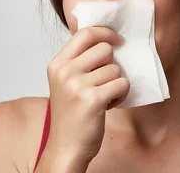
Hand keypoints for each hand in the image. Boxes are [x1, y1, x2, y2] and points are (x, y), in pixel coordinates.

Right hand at [38, 27, 128, 170]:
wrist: (66, 147)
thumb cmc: (71, 113)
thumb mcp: (66, 80)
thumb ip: (79, 58)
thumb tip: (105, 35)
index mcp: (57, 64)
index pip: (85, 33)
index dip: (106, 32)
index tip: (117, 39)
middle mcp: (64, 72)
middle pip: (105, 49)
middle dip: (112, 64)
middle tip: (103, 82)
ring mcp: (77, 86)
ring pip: (116, 69)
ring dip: (116, 83)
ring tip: (103, 96)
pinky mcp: (93, 100)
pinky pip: (122, 83)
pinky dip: (121, 94)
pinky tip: (108, 105)